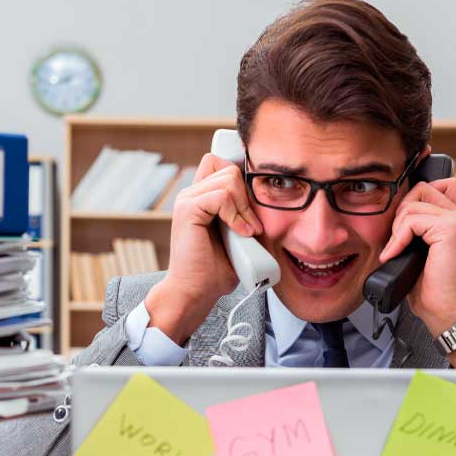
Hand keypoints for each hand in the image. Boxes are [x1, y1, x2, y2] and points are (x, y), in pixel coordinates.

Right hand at [145, 153, 263, 343]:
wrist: (197, 291)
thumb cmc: (217, 269)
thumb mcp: (239, 234)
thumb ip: (244, 212)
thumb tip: (268, 195)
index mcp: (202, 197)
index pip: (223, 164)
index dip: (242, 179)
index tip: (253, 209)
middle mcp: (191, 194)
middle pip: (229, 168)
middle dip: (246, 195)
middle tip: (251, 224)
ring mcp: (187, 200)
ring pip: (228, 179)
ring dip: (243, 207)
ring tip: (246, 232)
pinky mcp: (187, 210)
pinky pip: (220, 196)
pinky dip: (235, 215)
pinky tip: (239, 233)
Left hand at [378, 178, 455, 366]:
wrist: (447, 311)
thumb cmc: (433, 288)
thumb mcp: (421, 251)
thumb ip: (416, 229)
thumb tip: (392, 215)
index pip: (437, 185)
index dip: (414, 197)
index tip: (401, 224)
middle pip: (421, 189)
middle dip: (401, 211)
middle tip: (396, 239)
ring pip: (413, 204)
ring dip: (397, 228)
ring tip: (396, 250)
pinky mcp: (450, 229)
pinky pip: (412, 221)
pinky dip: (398, 238)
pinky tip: (395, 255)